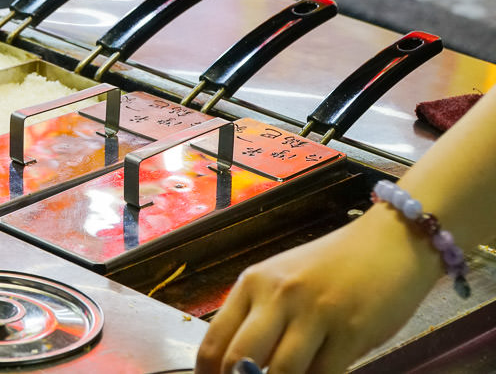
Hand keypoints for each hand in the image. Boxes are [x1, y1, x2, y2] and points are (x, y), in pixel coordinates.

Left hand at [195, 206, 441, 373]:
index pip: (215, 341)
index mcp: (253, 283)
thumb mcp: (283, 283)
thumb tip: (239, 368)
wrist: (390, 244)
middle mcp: (278, 295)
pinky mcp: (352, 332)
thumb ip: (259, 320)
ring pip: (283, 373)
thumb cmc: (330, 268)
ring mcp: (315, 313)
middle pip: (240, 360)